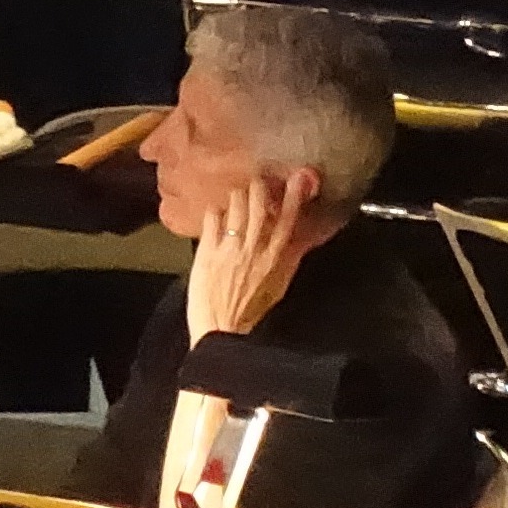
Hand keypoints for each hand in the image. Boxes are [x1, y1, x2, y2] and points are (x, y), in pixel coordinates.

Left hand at [187, 171, 317, 342]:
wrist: (221, 330)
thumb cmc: (250, 310)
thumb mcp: (279, 283)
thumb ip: (291, 255)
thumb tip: (301, 234)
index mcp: (276, 257)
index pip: (288, 218)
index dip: (293, 195)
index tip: (298, 177)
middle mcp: (254, 248)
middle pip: (259, 206)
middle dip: (259, 187)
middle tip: (258, 180)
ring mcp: (229, 248)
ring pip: (235, 207)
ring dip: (236, 196)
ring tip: (236, 195)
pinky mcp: (206, 252)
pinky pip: (211, 220)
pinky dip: (214, 211)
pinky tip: (215, 212)